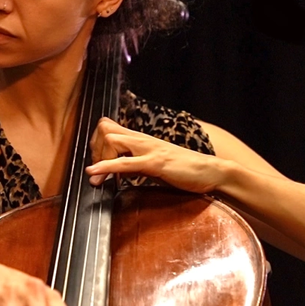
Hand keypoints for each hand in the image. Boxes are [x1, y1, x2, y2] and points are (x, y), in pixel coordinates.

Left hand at [86, 117, 224, 193]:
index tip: (97, 164)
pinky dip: (107, 167)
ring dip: (99, 160)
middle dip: (95, 151)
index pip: (107, 127)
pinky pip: (126, 162)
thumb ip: (134, 163)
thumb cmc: (182, 169)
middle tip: (97, 172)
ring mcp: (149, 149)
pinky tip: (96, 173)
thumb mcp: (152, 164)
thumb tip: (114, 171)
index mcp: (141, 139)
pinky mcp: (156, 163)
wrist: (210, 171)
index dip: (96, 144)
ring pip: (112, 141)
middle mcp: (142, 139)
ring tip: (97, 178)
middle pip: (105, 130)